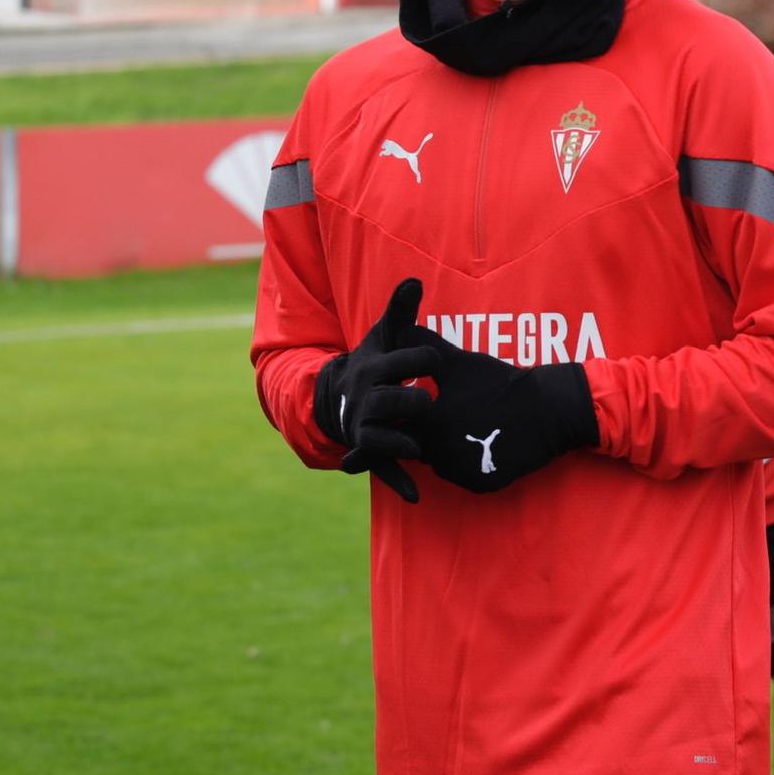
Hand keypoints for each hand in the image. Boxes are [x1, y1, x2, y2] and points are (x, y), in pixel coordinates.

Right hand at [312, 278, 438, 503]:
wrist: (337, 398)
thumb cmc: (372, 364)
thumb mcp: (382, 336)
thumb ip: (400, 311)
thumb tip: (416, 279)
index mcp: (372, 370)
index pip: (397, 363)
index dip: (419, 358)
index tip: (436, 356)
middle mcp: (366, 400)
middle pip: (387, 402)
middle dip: (408, 400)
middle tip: (428, 399)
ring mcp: (367, 429)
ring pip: (381, 438)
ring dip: (400, 441)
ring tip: (419, 443)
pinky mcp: (372, 452)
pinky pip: (383, 469)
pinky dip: (399, 482)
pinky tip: (416, 495)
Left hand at [402, 329, 598, 492]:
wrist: (547, 409)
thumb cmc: (499, 382)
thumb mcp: (460, 362)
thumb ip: (425, 348)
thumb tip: (401, 330)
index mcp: (431, 424)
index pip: (401, 427)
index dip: (407, 417)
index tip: (419, 408)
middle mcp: (442, 454)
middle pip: (420, 448)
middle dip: (426, 435)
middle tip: (446, 418)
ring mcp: (463, 472)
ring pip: (441, 464)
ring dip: (445, 451)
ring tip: (462, 430)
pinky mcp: (483, 484)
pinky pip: (466, 477)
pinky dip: (468, 464)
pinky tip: (478, 445)